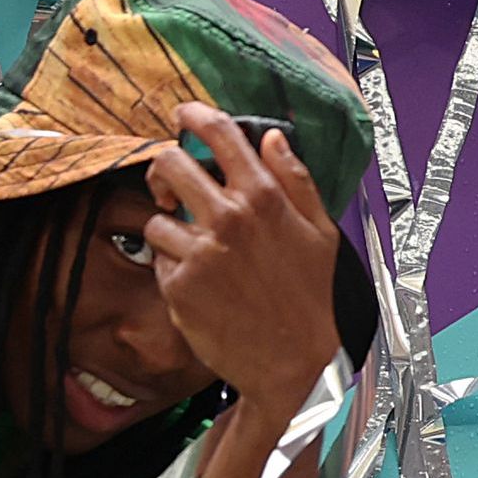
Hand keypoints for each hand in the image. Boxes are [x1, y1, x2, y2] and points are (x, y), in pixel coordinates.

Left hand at [137, 107, 345, 403]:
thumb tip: (272, 138)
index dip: (194, 116)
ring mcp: (200, 250)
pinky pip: (159, 258)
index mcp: (266, 198)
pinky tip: (199, 281)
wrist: (291, 362)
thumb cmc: (310, 297)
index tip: (183, 115)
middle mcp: (229, 218)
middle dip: (164, 172)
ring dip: (168, 228)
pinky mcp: (178, 283)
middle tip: (172, 188)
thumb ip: (296, 181)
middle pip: (168, 164)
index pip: (220, 135)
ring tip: (193, 248)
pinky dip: (171, 265)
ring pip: (155, 216)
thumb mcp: (322, 234)